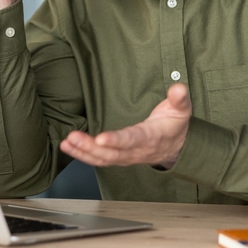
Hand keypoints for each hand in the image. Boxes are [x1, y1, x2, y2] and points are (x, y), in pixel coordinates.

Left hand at [60, 84, 192, 168]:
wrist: (177, 146)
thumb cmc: (174, 124)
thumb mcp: (181, 109)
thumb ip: (179, 99)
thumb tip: (179, 88)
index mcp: (151, 137)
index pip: (132, 140)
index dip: (117, 140)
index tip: (101, 139)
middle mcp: (137, 150)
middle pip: (112, 153)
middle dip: (91, 147)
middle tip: (73, 137)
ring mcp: (127, 156)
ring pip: (103, 159)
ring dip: (83, 152)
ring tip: (66, 143)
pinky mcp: (118, 157)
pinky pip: (99, 160)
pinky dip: (83, 155)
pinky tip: (68, 147)